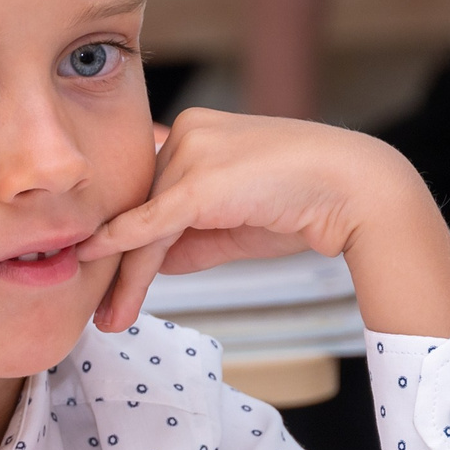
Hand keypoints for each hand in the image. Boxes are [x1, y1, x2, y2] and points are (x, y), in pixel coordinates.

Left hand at [76, 108, 449, 338]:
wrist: (353, 191)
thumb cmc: (301, 203)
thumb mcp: (233, 223)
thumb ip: (188, 238)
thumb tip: (146, 264)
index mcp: (193, 132)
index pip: (149, 192)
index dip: (126, 238)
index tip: (106, 275)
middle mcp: (186, 133)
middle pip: (139, 208)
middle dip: (119, 263)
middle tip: (100, 307)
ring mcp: (191, 152)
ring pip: (143, 224)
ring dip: (124, 276)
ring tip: (111, 317)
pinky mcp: (197, 183)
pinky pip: (150, 224)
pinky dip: (122, 248)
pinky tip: (95, 264)